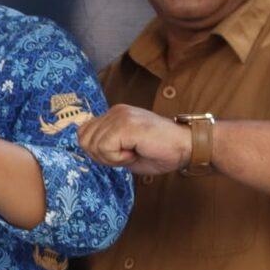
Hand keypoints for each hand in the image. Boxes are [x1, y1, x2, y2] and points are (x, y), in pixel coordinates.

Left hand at [77, 103, 192, 174]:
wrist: (186, 146)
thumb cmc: (160, 151)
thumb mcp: (125, 150)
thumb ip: (105, 146)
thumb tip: (87, 149)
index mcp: (113, 114)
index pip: (83, 132)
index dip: (96, 151)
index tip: (118, 154)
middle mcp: (114, 111)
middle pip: (83, 140)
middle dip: (101, 156)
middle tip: (126, 156)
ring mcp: (120, 116)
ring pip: (92, 145)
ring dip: (111, 158)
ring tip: (132, 153)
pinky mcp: (125, 125)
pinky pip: (104, 148)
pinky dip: (118, 158)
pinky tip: (134, 152)